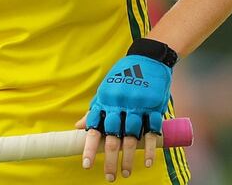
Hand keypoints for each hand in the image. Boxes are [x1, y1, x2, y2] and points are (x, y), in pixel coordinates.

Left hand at [79, 54, 171, 180]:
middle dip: (110, 159)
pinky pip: (152, 131)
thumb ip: (94, 111)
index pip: (93, 128)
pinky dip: (150, 148)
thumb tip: (77, 128)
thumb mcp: (105, 91)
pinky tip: (146, 162)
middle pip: (112, 137)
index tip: (85, 164)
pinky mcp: (154, 107)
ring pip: (131, 138)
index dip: (88, 147)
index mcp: (104, 102)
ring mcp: (137, 107)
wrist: (147, 58)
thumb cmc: (122, 77)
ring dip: (129, 158)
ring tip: (126, 173)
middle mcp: (119, 105)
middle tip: (109, 177)